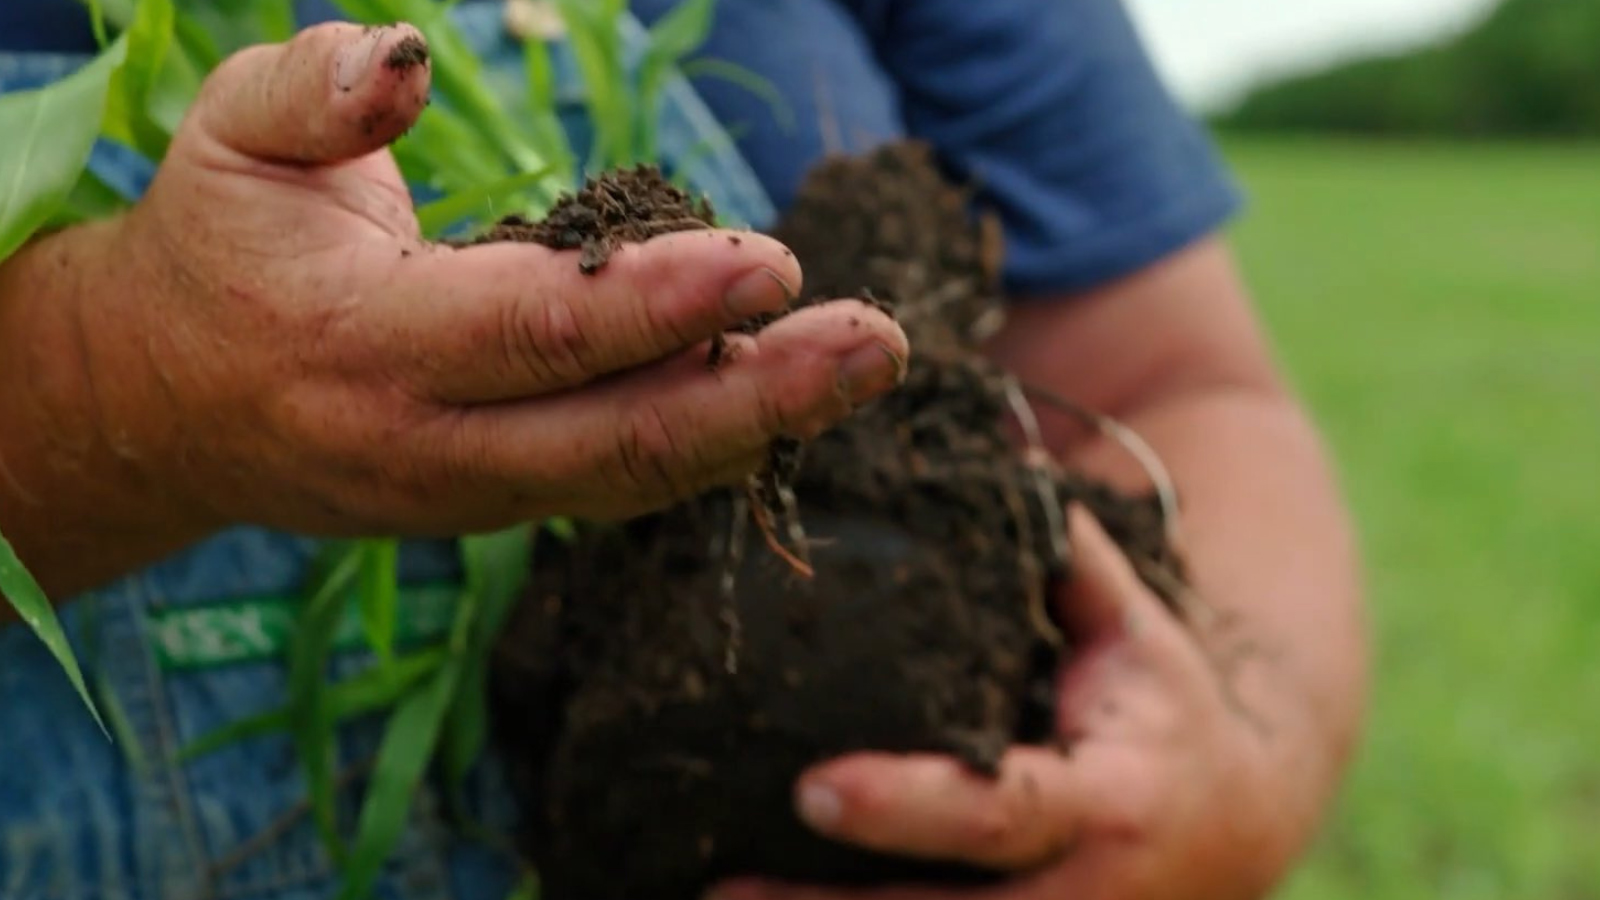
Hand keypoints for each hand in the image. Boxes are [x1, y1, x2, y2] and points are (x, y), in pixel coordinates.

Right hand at [2, 24, 905, 557]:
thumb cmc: (222, 246)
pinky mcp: (503, 501)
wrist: (171, 406)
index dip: (658, 305)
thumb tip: (407, 62)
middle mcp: (427, 444)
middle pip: (617, 439)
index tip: (771, 264)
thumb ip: (313, 88)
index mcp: (361, 344)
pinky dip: (715, 440)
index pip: (533, 332)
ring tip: (864, 365)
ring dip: (762, 425)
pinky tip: (792, 393)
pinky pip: (623, 480)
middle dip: (762, 396)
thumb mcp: (231, 136)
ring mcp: (471, 492)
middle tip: (880, 343)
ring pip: (635, 475)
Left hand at [711, 507, 1314, 899]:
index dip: (906, 807)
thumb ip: (1072, 558)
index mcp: (1103, 803)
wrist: (1234, 821)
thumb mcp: (1135, 630)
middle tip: (727, 891)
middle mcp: (1079, 891)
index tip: (812, 790)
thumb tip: (1010, 455)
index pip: (995, 811)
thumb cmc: (1159, 708)